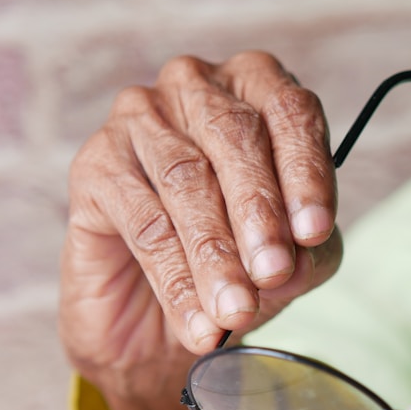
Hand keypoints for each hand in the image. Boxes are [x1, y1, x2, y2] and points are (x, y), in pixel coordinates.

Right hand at [60, 51, 341, 408]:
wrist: (157, 321)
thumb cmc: (234, 264)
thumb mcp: (292, 262)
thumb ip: (308, 253)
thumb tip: (300, 254)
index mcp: (257, 88)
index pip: (290, 113)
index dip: (306, 174)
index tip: (315, 232)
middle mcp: (197, 88)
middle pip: (235, 136)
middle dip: (259, 213)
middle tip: (273, 273)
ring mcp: (139, 117)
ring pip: (185, 179)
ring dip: (215, 254)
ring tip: (236, 310)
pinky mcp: (95, 164)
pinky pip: (142, 221)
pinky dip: (175, 278)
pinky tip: (197, 320)